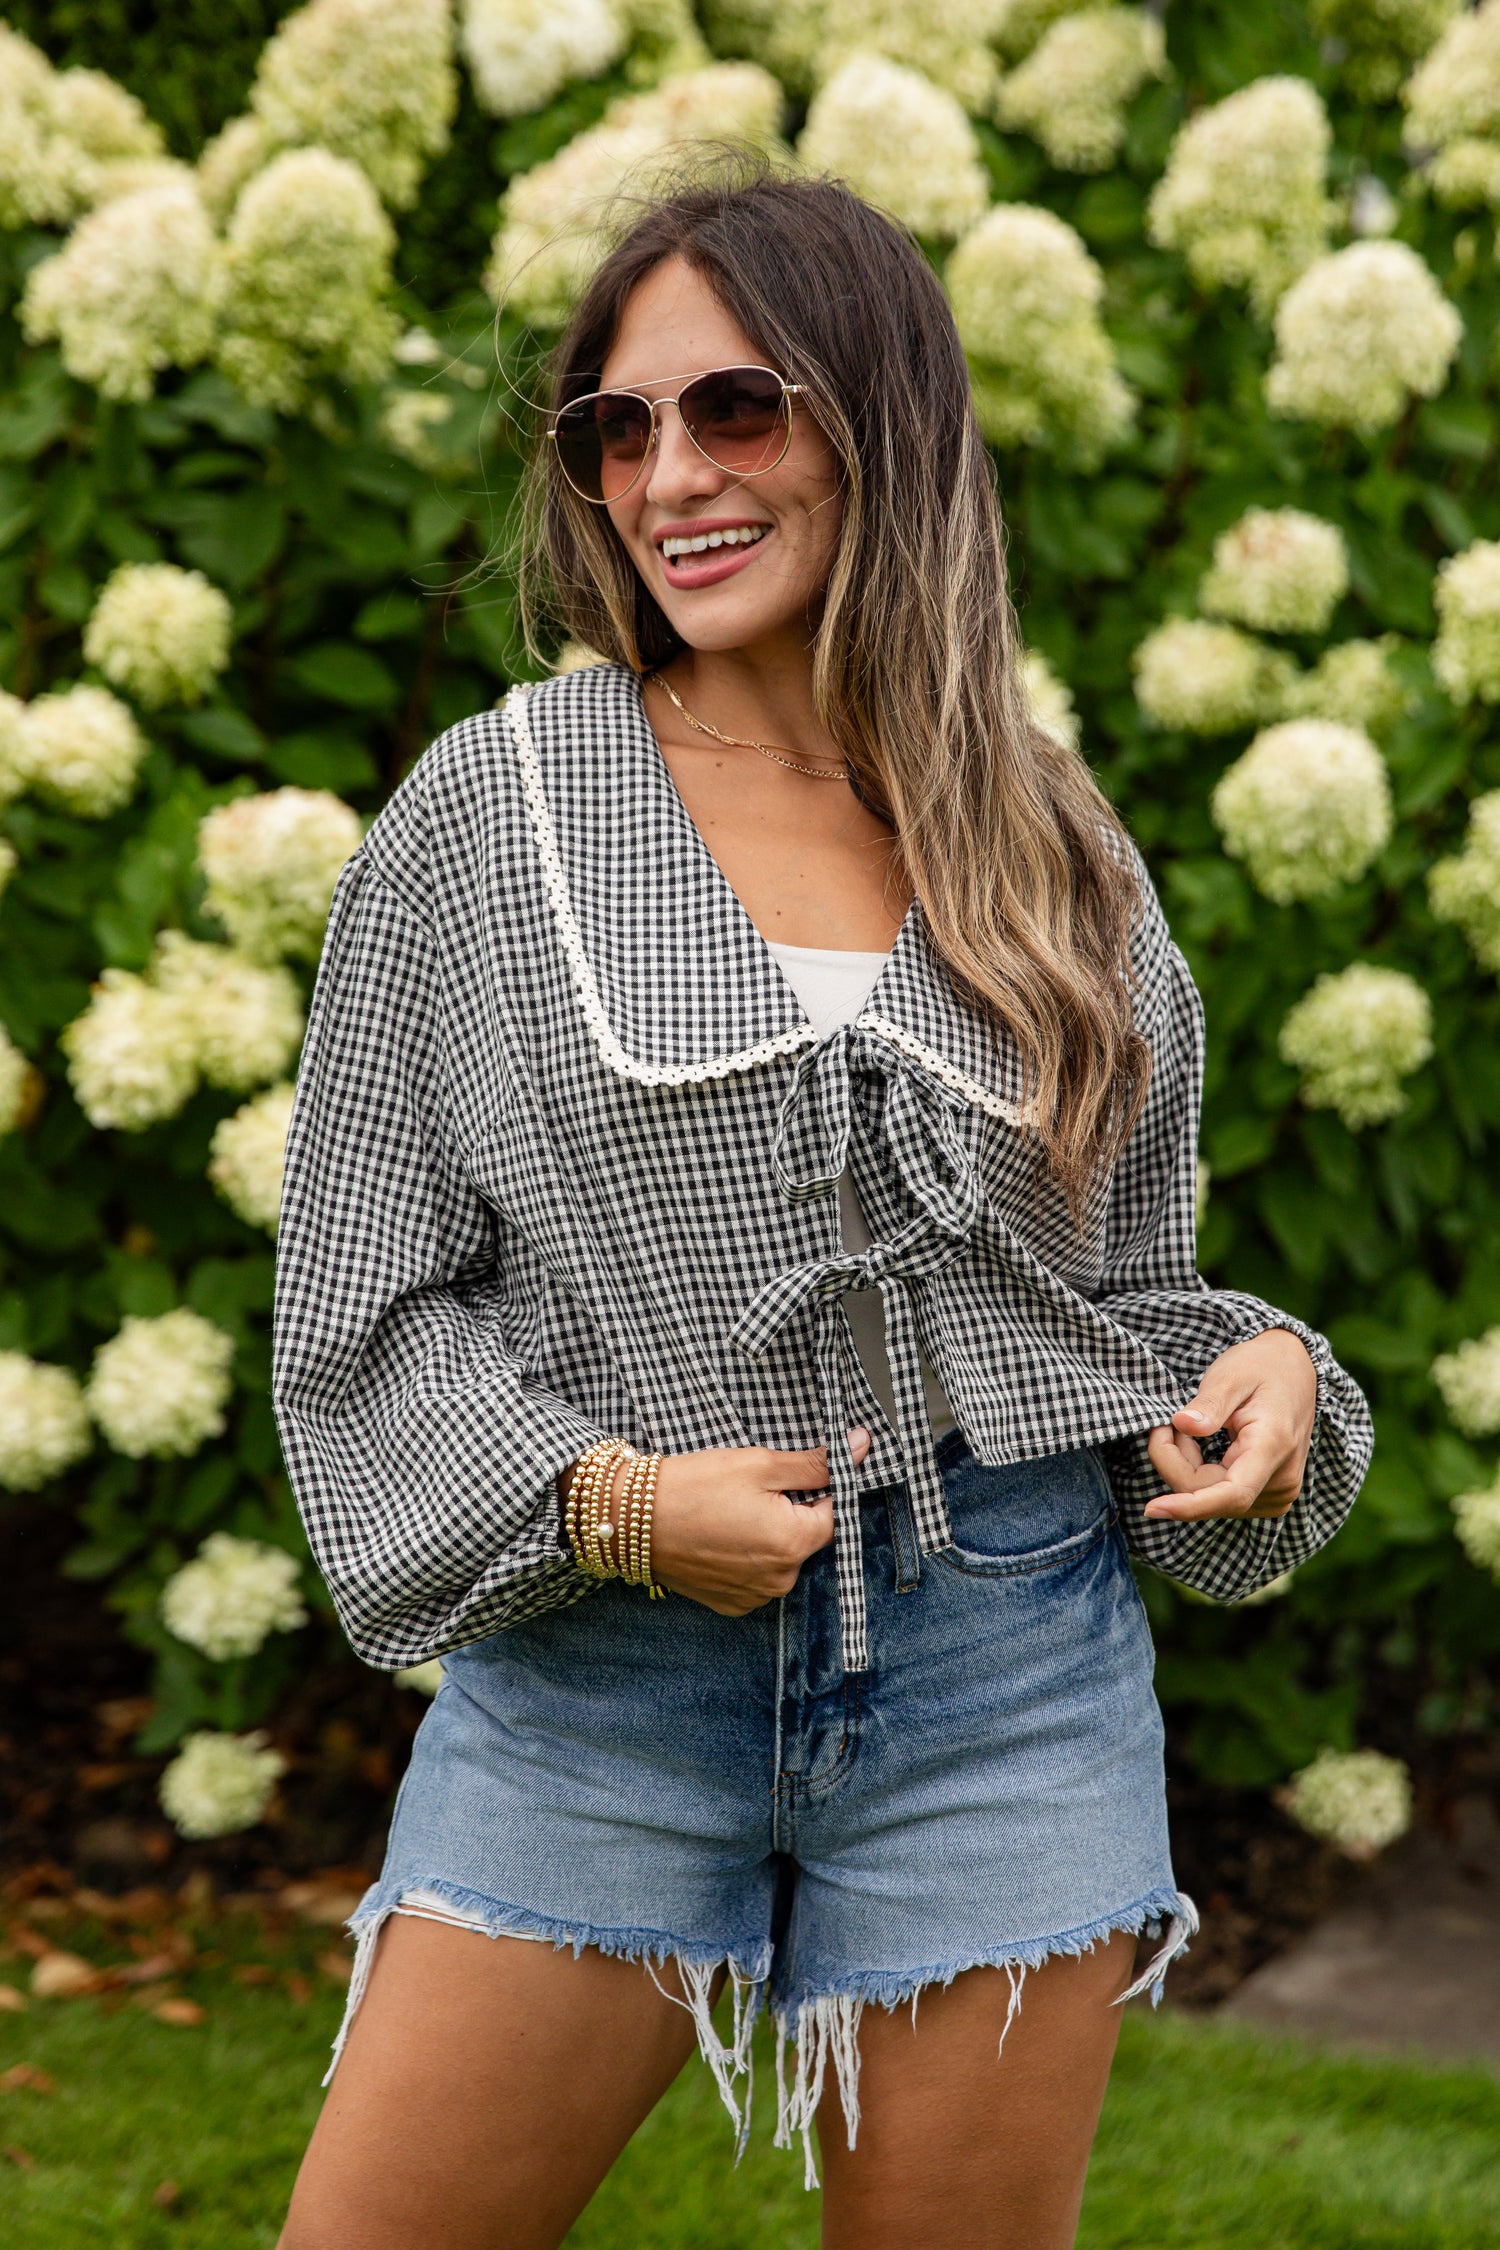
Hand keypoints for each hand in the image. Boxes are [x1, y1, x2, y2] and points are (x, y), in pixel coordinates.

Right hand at [560, 1430, 869, 1615]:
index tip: (796, 1472)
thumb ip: (815, 1462)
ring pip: (781, 1557)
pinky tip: (721, 1533)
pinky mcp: (731, 1604)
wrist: (632, 1519)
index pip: (834, 1512)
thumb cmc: (694, 1486)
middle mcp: (780, 1579)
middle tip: (753, 1489)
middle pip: (807, 1537)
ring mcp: (755, 1596)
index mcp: (794, 1543)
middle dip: (790, 1511)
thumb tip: (861, 1447)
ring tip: (731, 1510)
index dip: (819, 1487)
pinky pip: (757, 1576)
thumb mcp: (760, 1463)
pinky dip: (747, 1556)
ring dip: (769, 1535)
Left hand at [1143, 1330, 1315, 1523]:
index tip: (1153, 1508)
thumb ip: (1209, 1404)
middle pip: (1209, 1493)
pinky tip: (1203, 1444)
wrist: (1293, 1369)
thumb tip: (1182, 1424)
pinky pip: (1219, 1495)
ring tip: (1194, 1426)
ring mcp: (1277, 1492)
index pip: (1232, 1494)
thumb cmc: (1261, 1367)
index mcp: (1273, 1447)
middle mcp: (1281, 1480)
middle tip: (1169, 1422)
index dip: (1190, 1506)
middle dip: (1175, 1461)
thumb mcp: (1232, 1375)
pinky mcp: (1268, 1496)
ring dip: (1187, 1467)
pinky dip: (1200, 1473)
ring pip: (1210, 1497)